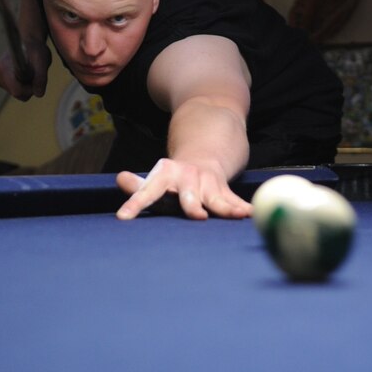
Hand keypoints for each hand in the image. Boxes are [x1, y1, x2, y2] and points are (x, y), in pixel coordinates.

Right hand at [0, 40, 50, 100]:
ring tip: (29, 71)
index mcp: (3, 68)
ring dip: (26, 86)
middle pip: (17, 94)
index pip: (17, 91)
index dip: (30, 88)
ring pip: (17, 93)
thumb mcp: (42, 60)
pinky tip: (23, 73)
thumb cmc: (35, 49)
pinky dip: (22, 84)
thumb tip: (38, 94)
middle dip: (29, 87)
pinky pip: (15, 90)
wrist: (28, 41)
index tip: (36, 77)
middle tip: (34, 73)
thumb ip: (41, 77)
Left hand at [116, 158, 252, 220]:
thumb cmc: (173, 179)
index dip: (136, 204)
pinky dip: (242, 208)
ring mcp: (207, 183)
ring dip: (226, 207)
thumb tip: (120, 178)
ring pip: (217, 198)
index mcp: (165, 175)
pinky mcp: (223, 190)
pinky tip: (251, 215)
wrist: (203, 154)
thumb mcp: (155, 180)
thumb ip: (138, 187)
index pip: (148, 192)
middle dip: (192, 205)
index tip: (123, 217)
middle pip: (188, 195)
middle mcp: (187, 178)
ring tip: (236, 215)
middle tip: (196, 215)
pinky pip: (233, 201)